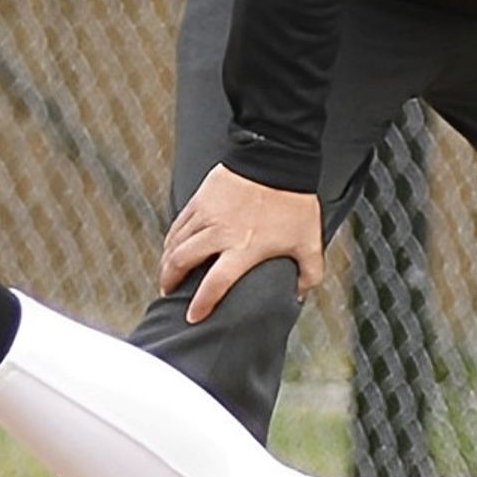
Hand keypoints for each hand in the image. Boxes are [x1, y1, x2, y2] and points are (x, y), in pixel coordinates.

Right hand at [158, 166, 322, 324]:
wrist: (277, 159)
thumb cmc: (295, 202)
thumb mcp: (309, 242)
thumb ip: (308, 272)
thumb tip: (299, 294)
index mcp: (244, 249)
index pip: (215, 284)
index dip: (201, 304)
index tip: (193, 317)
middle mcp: (219, 234)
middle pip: (181, 262)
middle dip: (170, 282)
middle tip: (169, 293)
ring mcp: (206, 215)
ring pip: (175, 244)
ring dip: (167, 262)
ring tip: (167, 274)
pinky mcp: (200, 200)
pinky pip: (177, 225)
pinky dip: (171, 240)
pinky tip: (172, 247)